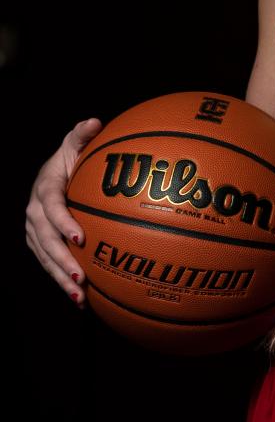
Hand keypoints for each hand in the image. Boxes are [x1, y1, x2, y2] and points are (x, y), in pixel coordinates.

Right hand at [25, 117, 102, 308]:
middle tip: (81, 277)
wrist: (54, 174)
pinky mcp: (38, 243)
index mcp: (44, 188)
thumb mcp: (76, 143)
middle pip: (44, 240)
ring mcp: (33, 230)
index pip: (51, 207)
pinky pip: (48, 264)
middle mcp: (33, 212)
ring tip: (80, 296)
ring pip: (44, 257)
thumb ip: (82, 135)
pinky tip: (82, 299)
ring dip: (60, 277)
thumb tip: (94, 122)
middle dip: (61, 260)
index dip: (62, 222)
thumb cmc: (71, 158)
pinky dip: (61, 280)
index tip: (80, 238)